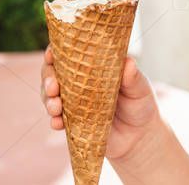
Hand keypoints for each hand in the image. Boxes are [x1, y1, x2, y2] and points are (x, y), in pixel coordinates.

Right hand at [40, 46, 160, 159]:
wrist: (141, 136)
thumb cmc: (140, 103)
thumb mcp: (140, 88)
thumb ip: (133, 77)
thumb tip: (129, 62)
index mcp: (91, 65)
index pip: (67, 52)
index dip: (54, 51)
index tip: (51, 54)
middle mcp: (77, 81)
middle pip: (52, 73)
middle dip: (47, 78)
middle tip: (52, 86)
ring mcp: (73, 102)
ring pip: (50, 96)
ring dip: (47, 100)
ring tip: (55, 106)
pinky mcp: (73, 122)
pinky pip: (57, 120)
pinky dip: (54, 121)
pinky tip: (57, 123)